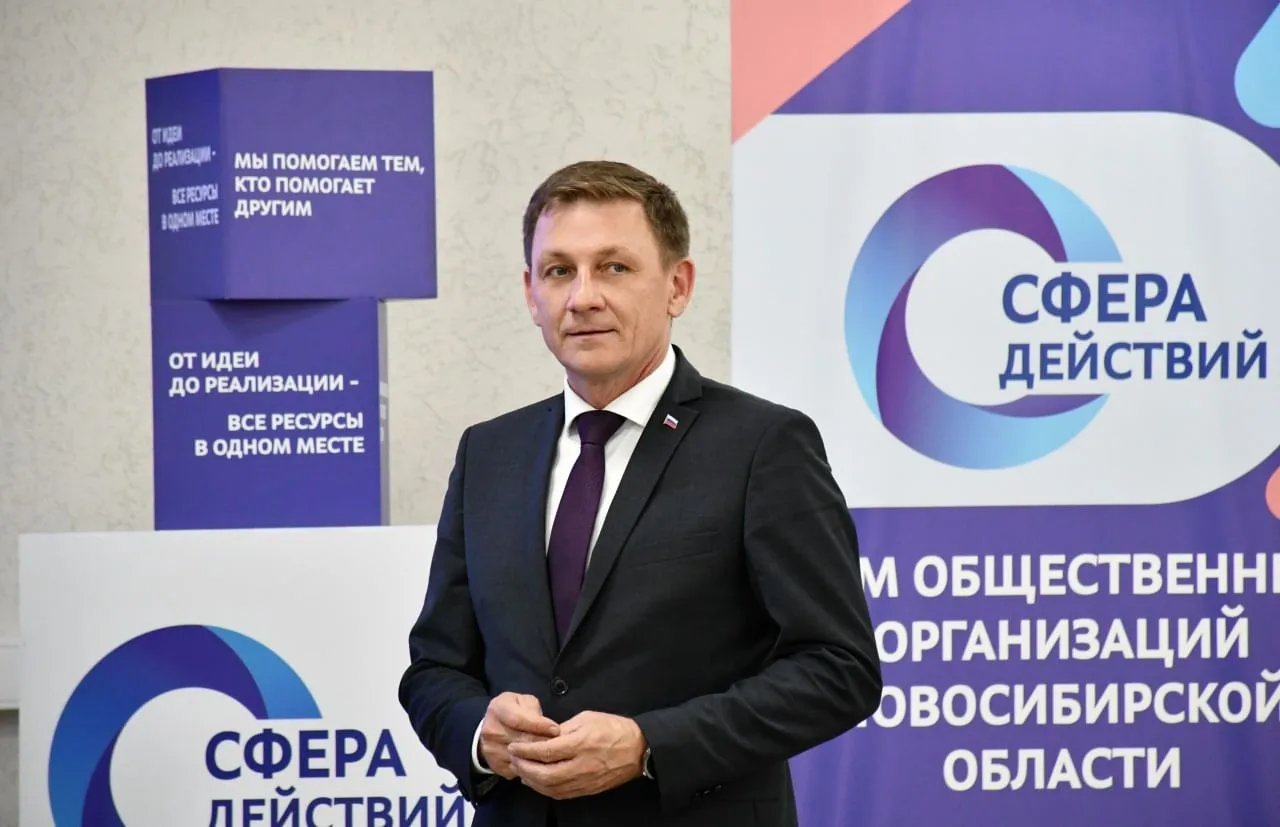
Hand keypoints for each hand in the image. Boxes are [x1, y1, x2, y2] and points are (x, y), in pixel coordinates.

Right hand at [479, 692, 560, 779]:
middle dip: (543, 742)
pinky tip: (541, 762)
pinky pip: (518, 769)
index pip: (518, 719)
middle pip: (521, 740)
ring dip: (539, 756)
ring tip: (552, 753)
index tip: (556, 729)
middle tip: (560, 743)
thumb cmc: (514, 711)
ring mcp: (491, 749)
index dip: (539, 725)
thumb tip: (546, 726)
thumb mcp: (523, 701)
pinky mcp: (496, 765)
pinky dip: (532, 767)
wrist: (493, 727)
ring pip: (521, 757)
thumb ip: (533, 710)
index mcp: (497, 709)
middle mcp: (491, 730)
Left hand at [506, 710, 645, 798]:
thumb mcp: (587, 718)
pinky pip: (561, 794)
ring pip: (551, 788)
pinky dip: (545, 789)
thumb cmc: (613, 728)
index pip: (546, 751)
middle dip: (525, 767)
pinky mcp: (587, 790)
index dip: (526, 750)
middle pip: (544, 774)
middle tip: (513, 759)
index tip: (513, 746)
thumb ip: (564, 728)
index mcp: (580, 743)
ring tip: (522, 770)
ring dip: (532, 781)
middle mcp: (581, 765)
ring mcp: (584, 780)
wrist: (638, 749)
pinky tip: (537, 782)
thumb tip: (544, 737)